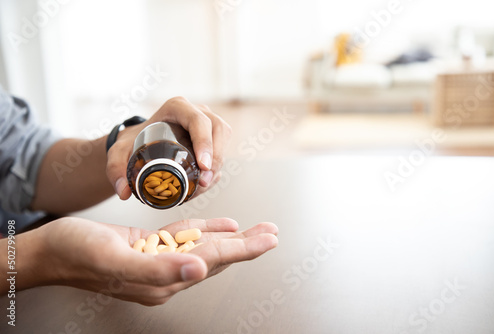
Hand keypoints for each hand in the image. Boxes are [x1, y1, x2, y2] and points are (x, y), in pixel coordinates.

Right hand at [27, 217, 277, 305]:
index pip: (214, 261)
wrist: (50, 249)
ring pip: (204, 246)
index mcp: (163, 279)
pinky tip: (222, 226)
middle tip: (272, 232)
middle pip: (216, 255)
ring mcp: (158, 259)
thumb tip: (200, 268)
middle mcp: (166, 272)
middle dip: (247, 244)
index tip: (269, 240)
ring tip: (256, 229)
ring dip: (232, 236)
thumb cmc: (77, 254)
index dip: (244, 249)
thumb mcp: (115, 260)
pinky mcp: (149, 246)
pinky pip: (184, 237)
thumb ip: (158, 269)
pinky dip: (205, 229)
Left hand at [106, 96, 231, 199]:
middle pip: (218, 129)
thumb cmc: (132, 142)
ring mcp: (207, 124)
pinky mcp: (212, 138)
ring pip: (224, 138)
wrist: (139, 144)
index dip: (205, 142)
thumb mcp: (119, 152)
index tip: (202, 166)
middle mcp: (196, 112)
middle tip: (205, 180)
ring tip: (204, 184)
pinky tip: (203, 184)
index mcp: (177, 107)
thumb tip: (125, 192)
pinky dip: (216, 169)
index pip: (198, 121)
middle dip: (216, 156)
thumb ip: (114, 168)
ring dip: (218, 163)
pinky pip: (221, 150)